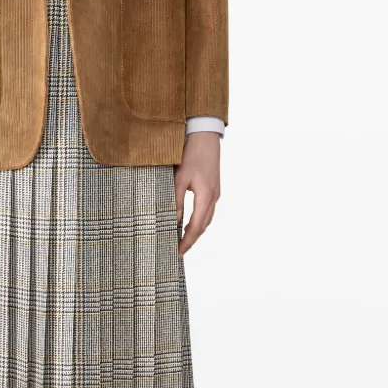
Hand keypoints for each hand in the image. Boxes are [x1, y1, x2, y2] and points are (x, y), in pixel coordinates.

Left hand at [174, 132, 220, 254]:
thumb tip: (171, 221)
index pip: (196, 227)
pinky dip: (198, 220)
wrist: (205, 135)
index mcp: (206, 197)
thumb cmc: (192, 153)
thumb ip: (175, 200)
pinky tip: (189, 222)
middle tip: (178, 251)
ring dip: (195, 231)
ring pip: (206, 219)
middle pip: (203, 226)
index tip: (177, 252)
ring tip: (182, 240)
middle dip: (191, 240)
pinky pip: (207, 211)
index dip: (186, 242)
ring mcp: (215, 193)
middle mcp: (214, 197)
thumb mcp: (180, 178)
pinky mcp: (213, 188)